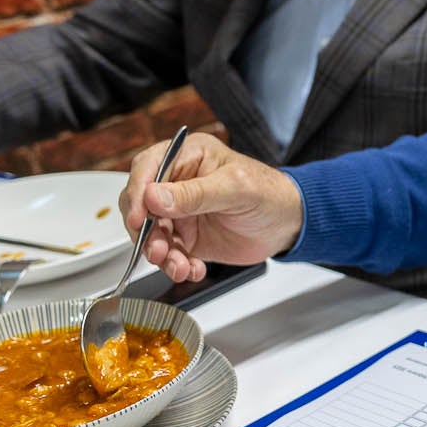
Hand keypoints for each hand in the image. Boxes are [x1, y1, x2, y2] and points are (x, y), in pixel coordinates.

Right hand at [118, 132, 303, 280]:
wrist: (288, 224)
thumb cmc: (269, 194)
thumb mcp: (235, 188)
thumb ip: (195, 193)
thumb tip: (154, 196)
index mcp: (188, 156)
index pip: (147, 169)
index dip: (137, 193)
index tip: (138, 217)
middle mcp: (178, 183)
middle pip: (140, 204)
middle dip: (146, 231)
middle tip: (157, 250)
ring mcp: (180, 212)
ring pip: (151, 234)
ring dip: (160, 254)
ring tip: (179, 266)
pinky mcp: (186, 237)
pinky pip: (169, 253)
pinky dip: (176, 265)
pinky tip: (193, 269)